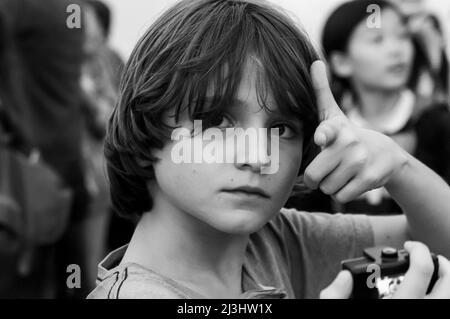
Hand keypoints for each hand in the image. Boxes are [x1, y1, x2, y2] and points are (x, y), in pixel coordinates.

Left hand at [304, 61, 408, 202]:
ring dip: (329, 185)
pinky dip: (342, 192)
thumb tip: (314, 62)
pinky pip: (340, 196)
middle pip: (314, 176)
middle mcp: (349, 144)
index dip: (323, 135)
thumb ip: (321, 91)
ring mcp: (360, 163)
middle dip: (316, 177)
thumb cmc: (348, 134)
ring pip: (327, 188)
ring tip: (340, 172)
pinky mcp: (369, 180)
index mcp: (337, 128)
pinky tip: (351, 180)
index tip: (321, 137)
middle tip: (326, 168)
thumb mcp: (334, 114)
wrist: (386, 154)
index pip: (328, 130)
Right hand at [320, 241, 449, 298]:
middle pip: (448, 282)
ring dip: (446, 280)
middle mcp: (416, 311)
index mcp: (398, 305)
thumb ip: (334, 293)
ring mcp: (423, 317)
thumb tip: (345, 276)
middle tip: (427, 257)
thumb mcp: (331, 309)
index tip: (410, 245)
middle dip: (444, 263)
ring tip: (431, 273)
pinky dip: (439, 294)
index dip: (420, 250)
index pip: (423, 269)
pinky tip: (424, 292)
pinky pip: (441, 305)